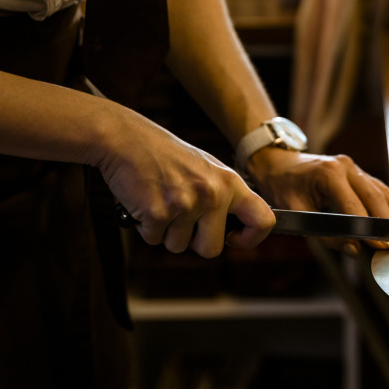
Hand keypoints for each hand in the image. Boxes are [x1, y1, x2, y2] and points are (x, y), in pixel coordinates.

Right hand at [94, 112, 274, 257]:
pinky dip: (146, 227)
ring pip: (178, 246)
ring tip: (160, 200)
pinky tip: (144, 201)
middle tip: (180, 218)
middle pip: (212, 249)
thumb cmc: (165, 156)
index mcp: (229, 182)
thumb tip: (235, 229)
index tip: (233, 238)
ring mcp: (186, 204)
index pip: (263, 220)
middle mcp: (212, 194)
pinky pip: (154, 240)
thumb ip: (223, 196)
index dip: (251, 238)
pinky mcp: (157, 213)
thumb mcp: (206, 169)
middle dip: (193, 242)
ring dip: (166, 232)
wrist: (125, 139)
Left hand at [245, 147, 388, 255]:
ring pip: (382, 192)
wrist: (279, 164)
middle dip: (388, 222)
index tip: (381, 246)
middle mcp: (346, 167)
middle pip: (375, 197)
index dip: (369, 228)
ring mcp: (354, 167)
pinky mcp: (358, 172)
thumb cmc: (283, 188)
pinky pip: (378, 189)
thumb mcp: (296, 213)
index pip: (355, 206)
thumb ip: (324, 234)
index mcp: (329, 175)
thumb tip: (354, 250)